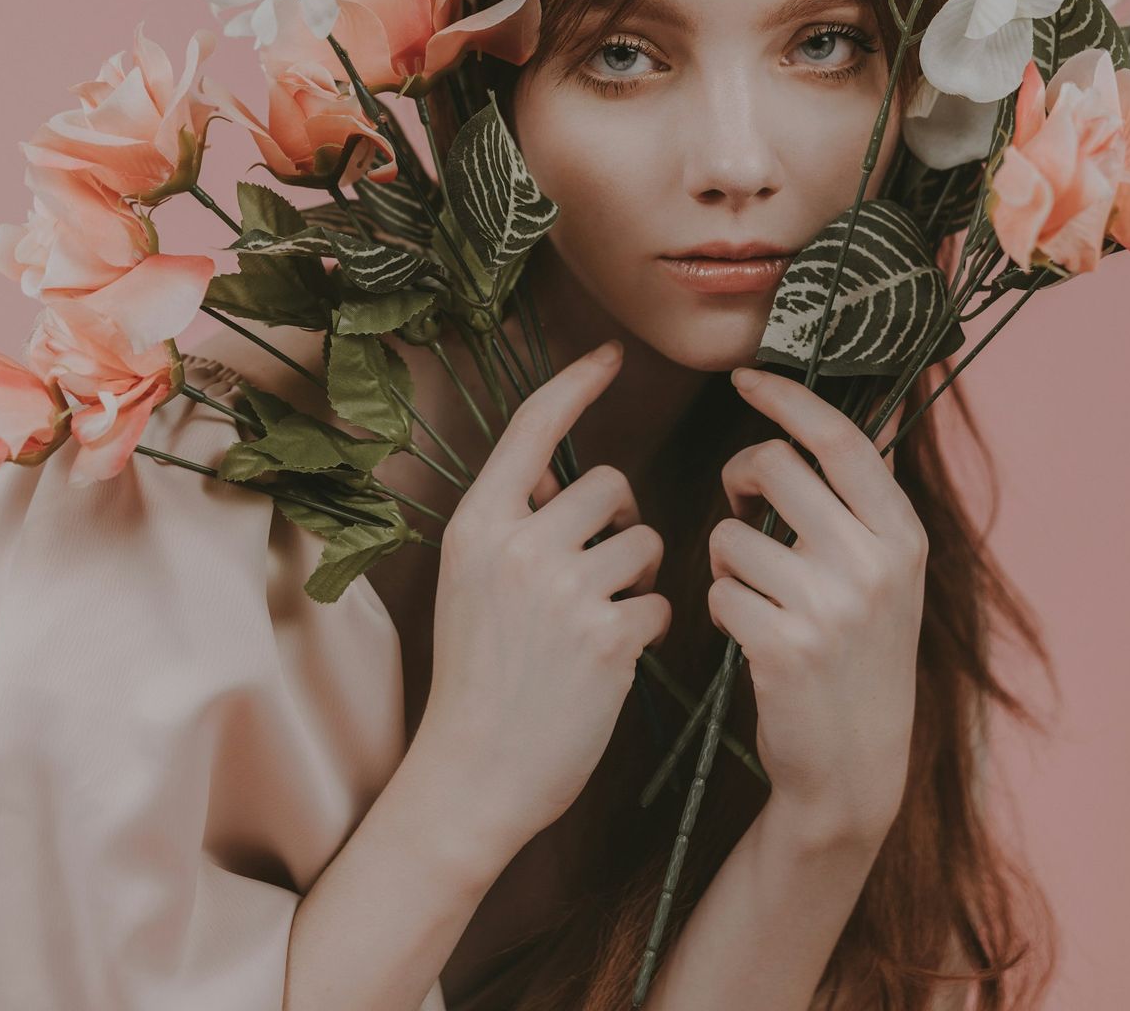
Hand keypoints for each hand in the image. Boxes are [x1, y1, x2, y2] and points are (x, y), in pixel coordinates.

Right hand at [414, 340, 670, 870]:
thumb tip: (553, 473)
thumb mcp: (470, 583)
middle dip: (620, 520)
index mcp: (477, 524)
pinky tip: (616, 657)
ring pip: (646, 539)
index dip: (577, 382)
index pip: (533, 426)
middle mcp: (517, 545)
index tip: (610, 354)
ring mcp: (562, 591)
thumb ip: (510, 523)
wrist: (472, 774)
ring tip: (605, 617)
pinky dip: (649, 626)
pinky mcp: (607, 638)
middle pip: (609, 483)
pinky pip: (660, 602)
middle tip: (599, 570)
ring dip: (641, 575)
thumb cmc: (476, 676)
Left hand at [708, 368, 926, 854]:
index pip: (839, 438)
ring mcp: (830, 607)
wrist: (856, 767)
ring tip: (759, 593)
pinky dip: (724, 607)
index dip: (787, 398)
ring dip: (729, 558)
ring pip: (732, 533)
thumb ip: (866, 499)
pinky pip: (720, 590)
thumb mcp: (889, 572)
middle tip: (742, 506)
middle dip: (740, 476)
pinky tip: (750, 636)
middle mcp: (873, 564)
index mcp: (902, 535)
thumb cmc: (860, 653)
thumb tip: (862, 405)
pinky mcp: (783, 647)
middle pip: (775, 466)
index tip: (746, 377)